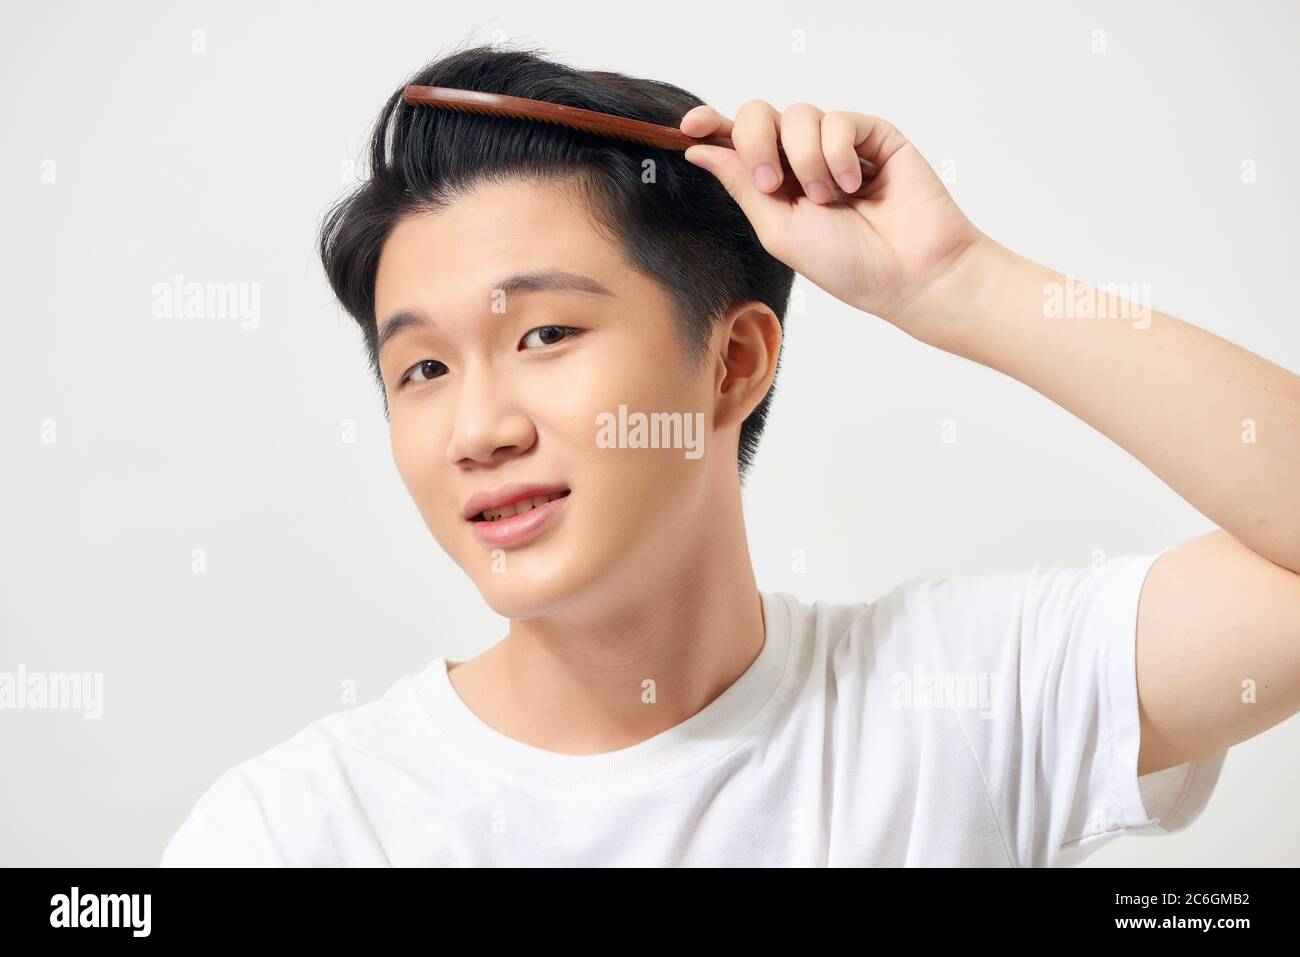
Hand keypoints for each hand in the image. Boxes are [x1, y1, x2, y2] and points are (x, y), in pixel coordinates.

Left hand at [681, 101, 986, 335]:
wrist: (908, 273)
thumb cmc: (849, 265)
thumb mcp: (777, 229)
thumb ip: (741, 184)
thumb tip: (699, 148)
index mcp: (776, 184)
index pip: (737, 142)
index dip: (712, 126)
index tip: (688, 127)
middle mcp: (803, 160)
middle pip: (761, 116)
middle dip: (757, 143)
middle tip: (773, 183)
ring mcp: (839, 145)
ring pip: (799, 115)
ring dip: (806, 159)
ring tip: (829, 198)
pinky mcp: (872, 135)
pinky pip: (837, 119)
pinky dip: (838, 152)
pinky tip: (854, 185)